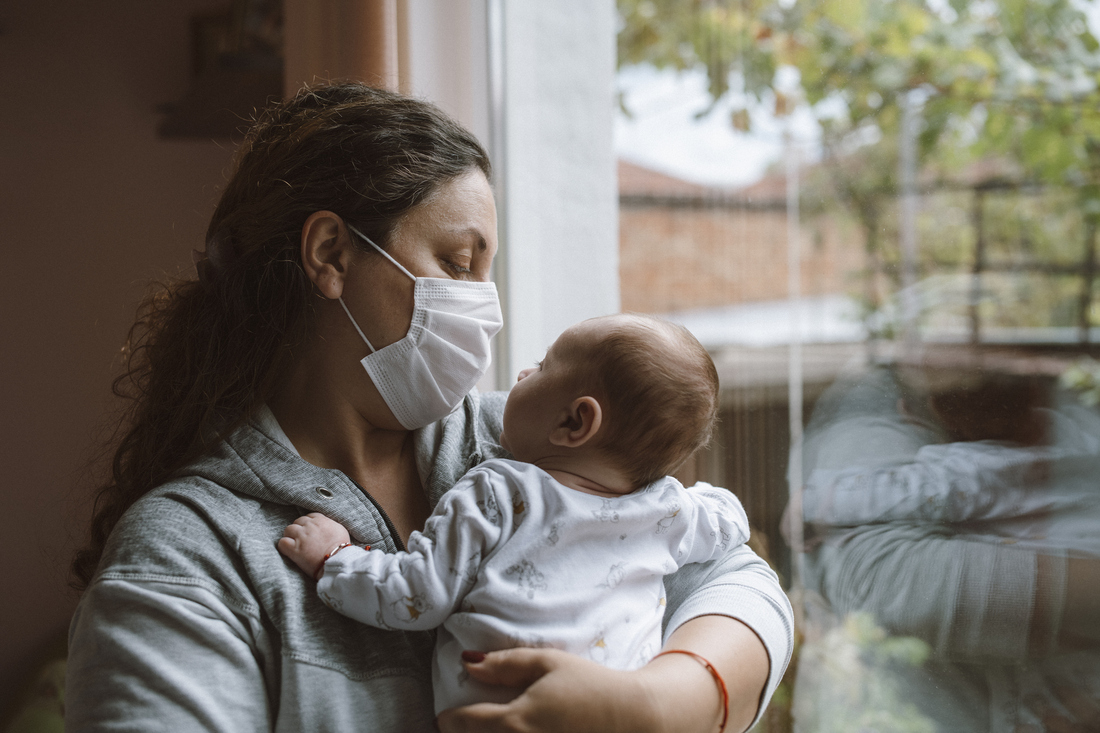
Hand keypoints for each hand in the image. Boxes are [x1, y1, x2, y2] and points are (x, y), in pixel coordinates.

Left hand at [277, 513, 350, 578]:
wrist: (337, 561)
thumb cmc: (341, 548)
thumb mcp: (340, 530)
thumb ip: (330, 525)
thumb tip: (326, 526)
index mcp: (320, 520)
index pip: (309, 516)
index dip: (308, 524)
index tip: (310, 531)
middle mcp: (309, 526)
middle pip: (298, 521)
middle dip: (299, 529)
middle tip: (302, 539)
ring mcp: (301, 536)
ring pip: (288, 530)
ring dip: (290, 536)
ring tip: (295, 545)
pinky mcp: (294, 549)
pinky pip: (282, 542)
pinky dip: (284, 546)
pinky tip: (289, 551)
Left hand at [435, 647, 723, 732]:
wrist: (634, 718)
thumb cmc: (591, 686)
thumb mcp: (548, 663)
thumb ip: (505, 664)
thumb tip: (468, 664)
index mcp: (516, 720)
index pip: (464, 723)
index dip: (450, 718)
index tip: (446, 715)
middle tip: (466, 726)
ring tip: (497, 728)